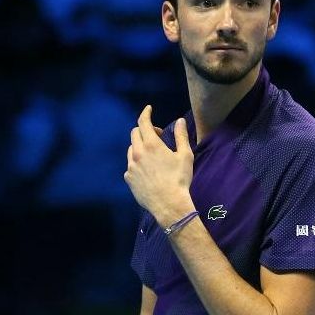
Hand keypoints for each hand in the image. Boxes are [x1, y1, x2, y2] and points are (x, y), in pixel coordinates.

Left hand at [124, 105, 194, 225]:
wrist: (169, 204)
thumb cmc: (179, 179)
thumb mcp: (185, 155)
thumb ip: (181, 136)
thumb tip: (180, 121)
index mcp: (151, 144)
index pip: (143, 122)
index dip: (146, 113)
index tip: (149, 109)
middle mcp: (137, 152)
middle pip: (135, 133)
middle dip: (145, 130)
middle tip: (158, 136)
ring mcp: (131, 166)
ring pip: (131, 149)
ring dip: (140, 146)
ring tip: (152, 154)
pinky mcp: (128, 178)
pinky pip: (130, 165)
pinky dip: (137, 162)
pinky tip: (148, 170)